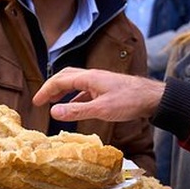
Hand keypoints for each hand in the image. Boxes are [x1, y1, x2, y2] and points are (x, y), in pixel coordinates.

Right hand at [32, 67, 164, 121]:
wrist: (153, 98)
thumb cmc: (129, 101)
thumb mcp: (100, 109)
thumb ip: (76, 111)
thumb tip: (53, 111)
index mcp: (88, 78)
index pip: (59, 81)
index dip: (46, 91)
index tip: (36, 102)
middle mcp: (92, 76)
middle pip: (65, 76)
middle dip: (51, 87)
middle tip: (41, 100)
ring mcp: (99, 81)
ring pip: (74, 81)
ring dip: (62, 90)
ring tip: (54, 101)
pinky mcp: (106, 88)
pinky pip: (84, 89)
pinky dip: (74, 96)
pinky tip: (74, 105)